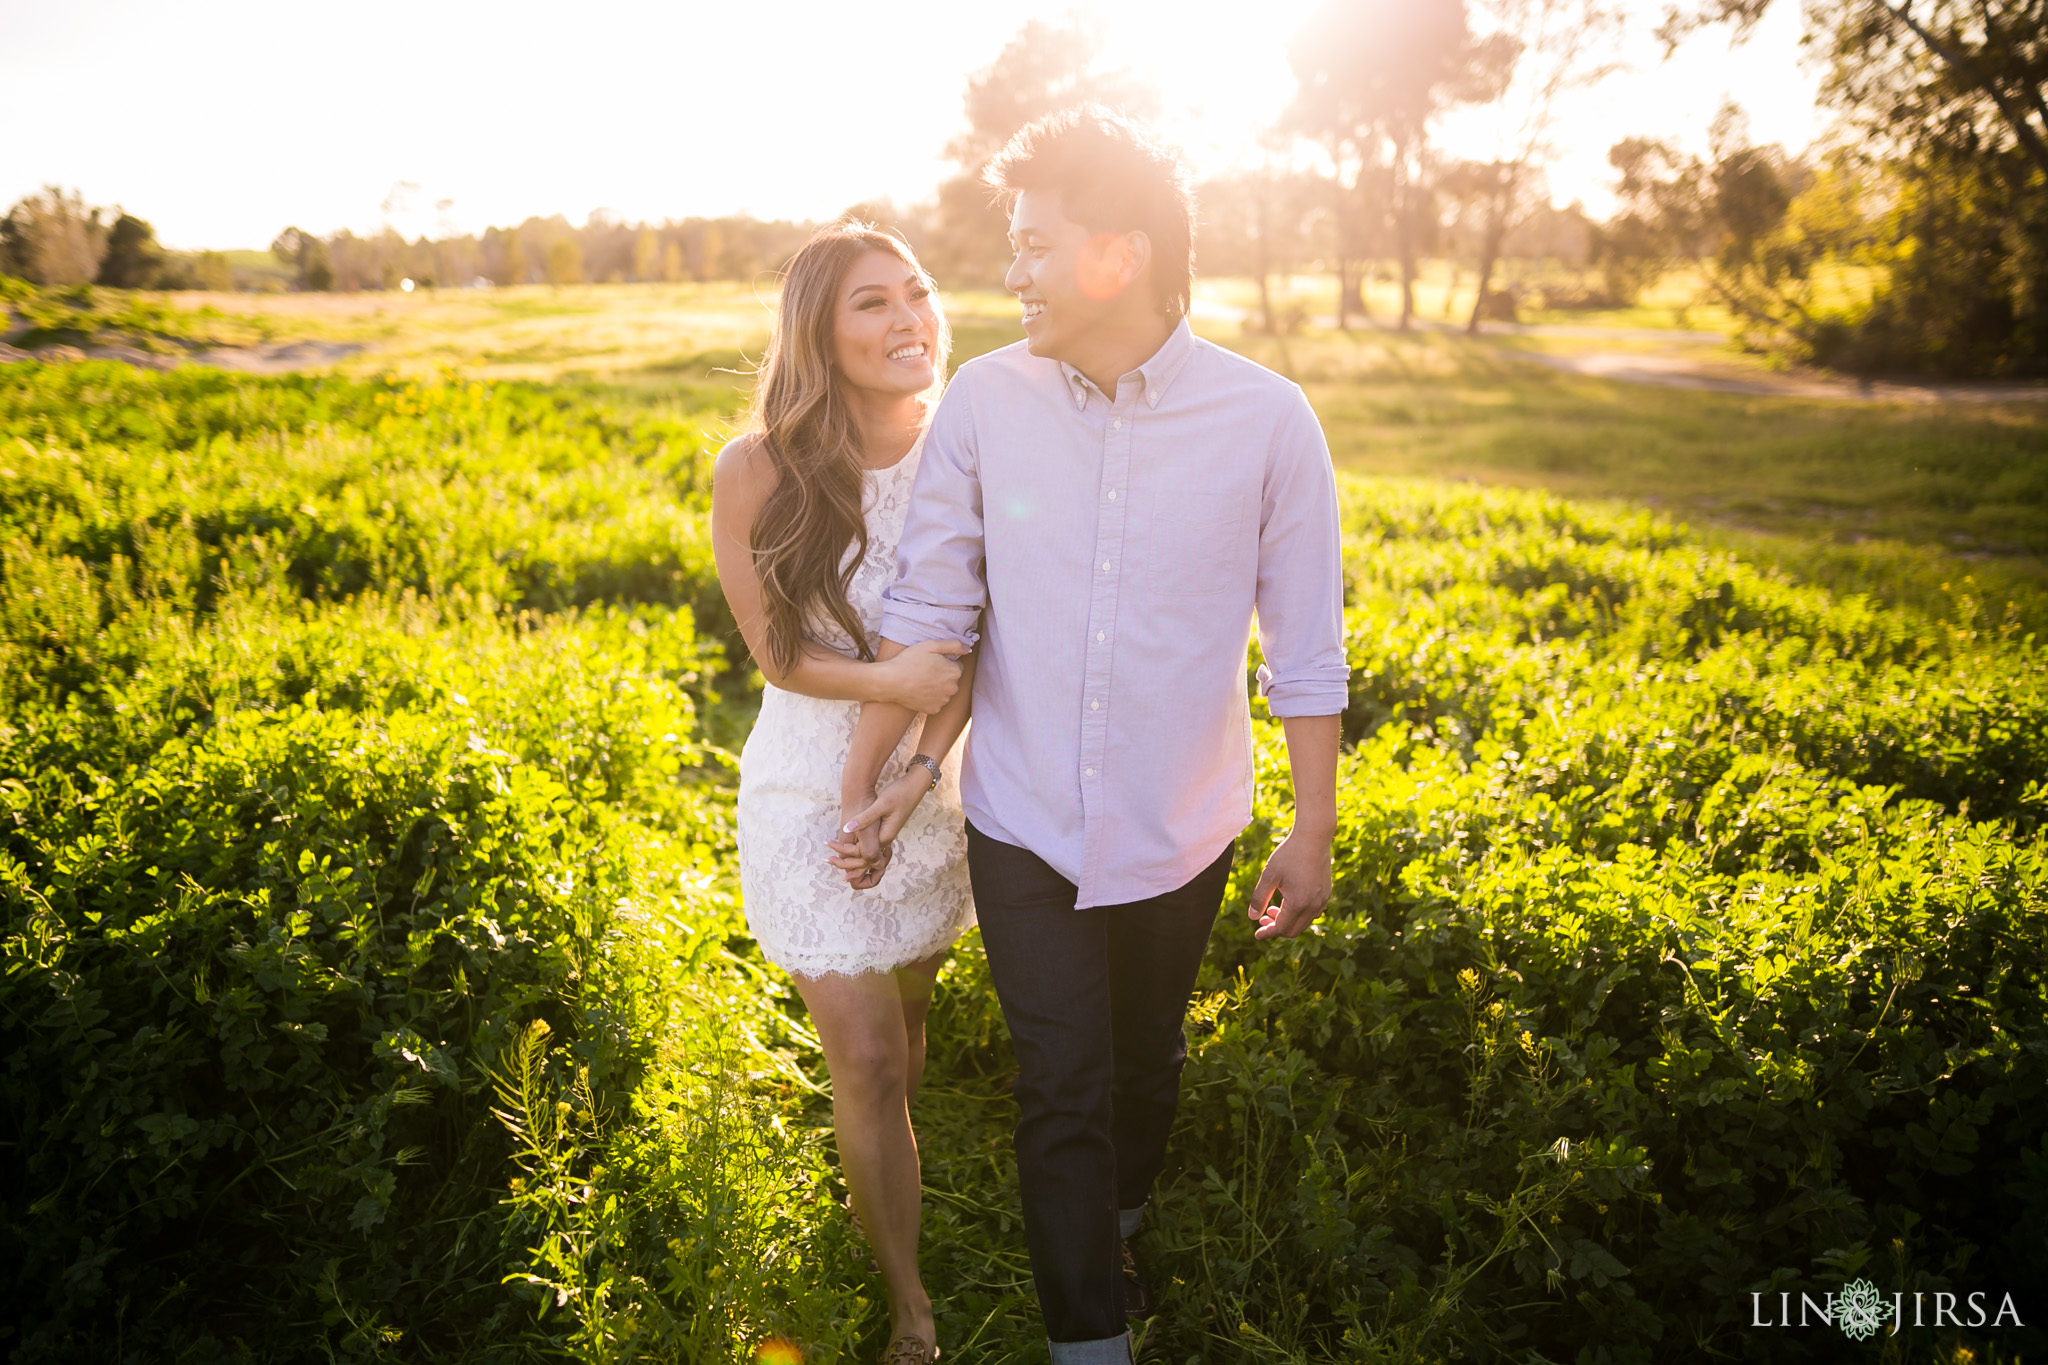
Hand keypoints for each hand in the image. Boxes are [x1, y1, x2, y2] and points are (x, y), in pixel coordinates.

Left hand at [827, 771, 930, 887]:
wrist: (915, 786)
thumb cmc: (900, 794)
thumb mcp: (881, 805)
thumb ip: (864, 818)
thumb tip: (847, 829)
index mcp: (885, 836)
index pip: (863, 854)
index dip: (845, 853)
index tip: (829, 848)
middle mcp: (886, 838)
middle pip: (866, 859)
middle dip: (848, 863)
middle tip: (827, 860)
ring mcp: (887, 834)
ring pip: (868, 852)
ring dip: (852, 856)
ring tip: (834, 857)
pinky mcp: (886, 828)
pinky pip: (871, 844)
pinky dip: (859, 847)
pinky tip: (849, 845)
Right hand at [874, 639, 967, 713]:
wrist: (891, 682)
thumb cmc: (909, 661)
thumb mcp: (931, 645)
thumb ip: (953, 645)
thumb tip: (968, 648)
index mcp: (954, 672)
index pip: (956, 666)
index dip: (944, 663)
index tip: (931, 662)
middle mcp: (953, 688)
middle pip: (951, 680)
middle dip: (942, 676)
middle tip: (924, 671)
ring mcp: (944, 701)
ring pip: (944, 692)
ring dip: (937, 687)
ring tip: (920, 681)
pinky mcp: (934, 710)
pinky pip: (936, 702)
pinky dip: (930, 698)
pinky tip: (918, 691)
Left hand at [1247, 826, 1333, 940]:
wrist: (1314, 837)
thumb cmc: (1289, 854)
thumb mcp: (1269, 875)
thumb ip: (1259, 898)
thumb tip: (1252, 918)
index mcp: (1298, 903)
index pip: (1281, 928)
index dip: (1267, 933)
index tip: (1256, 935)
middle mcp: (1314, 905)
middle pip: (1293, 930)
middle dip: (1276, 928)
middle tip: (1262, 919)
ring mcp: (1322, 900)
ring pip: (1303, 922)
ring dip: (1288, 921)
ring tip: (1272, 908)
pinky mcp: (1326, 893)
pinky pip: (1312, 913)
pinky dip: (1299, 915)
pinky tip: (1289, 903)